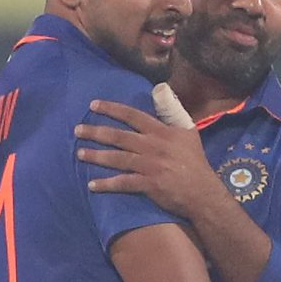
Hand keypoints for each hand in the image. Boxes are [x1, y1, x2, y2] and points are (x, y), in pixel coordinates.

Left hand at [75, 100, 225, 217]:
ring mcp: (150, 166)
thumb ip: (173, 112)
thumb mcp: (188, 131)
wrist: (202, 191)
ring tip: (79, 154)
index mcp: (161, 131)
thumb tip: (161, 90)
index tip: (93, 105)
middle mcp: (153, 146)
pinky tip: (91, 185)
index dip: (111, 109)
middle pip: (119, 136)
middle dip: (95, 132)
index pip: (132, 115)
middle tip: (77, 130)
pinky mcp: (149, 184)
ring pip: (117, 158)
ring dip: (96, 156)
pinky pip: (123, 183)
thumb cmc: (195, 161)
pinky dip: (106, 184)